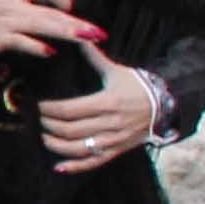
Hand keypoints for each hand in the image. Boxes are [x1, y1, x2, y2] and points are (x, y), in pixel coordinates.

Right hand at [0, 0, 97, 60]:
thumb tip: (55, 9)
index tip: (70, 5)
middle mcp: (15, 4)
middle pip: (51, 11)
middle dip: (76, 23)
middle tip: (96, 32)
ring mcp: (8, 23)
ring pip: (43, 26)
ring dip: (67, 33)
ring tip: (86, 38)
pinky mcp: (1, 39)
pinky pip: (24, 43)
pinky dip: (38, 47)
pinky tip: (51, 52)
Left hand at [42, 55, 159, 172]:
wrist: (166, 106)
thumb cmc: (139, 87)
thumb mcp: (117, 71)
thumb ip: (95, 57)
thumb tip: (80, 37)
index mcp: (108, 102)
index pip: (70, 110)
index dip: (50, 110)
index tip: (39, 106)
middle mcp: (110, 123)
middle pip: (70, 130)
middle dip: (49, 126)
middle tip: (38, 120)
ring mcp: (114, 140)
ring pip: (78, 148)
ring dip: (56, 145)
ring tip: (44, 138)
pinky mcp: (117, 151)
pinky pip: (93, 163)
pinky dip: (74, 166)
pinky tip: (58, 166)